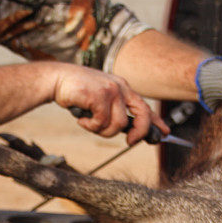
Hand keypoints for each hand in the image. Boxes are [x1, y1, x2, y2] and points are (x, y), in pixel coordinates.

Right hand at [52, 63, 168, 144]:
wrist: (57, 79)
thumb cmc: (77, 93)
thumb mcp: (101, 100)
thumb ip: (115, 112)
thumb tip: (128, 132)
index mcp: (123, 87)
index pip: (145, 106)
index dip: (156, 121)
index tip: (165, 132)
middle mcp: (120, 87)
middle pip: (142, 116)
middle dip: (139, 133)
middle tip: (130, 142)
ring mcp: (111, 90)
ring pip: (119, 125)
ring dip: (103, 131)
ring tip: (90, 123)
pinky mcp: (99, 95)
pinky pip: (101, 123)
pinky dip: (90, 126)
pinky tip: (82, 119)